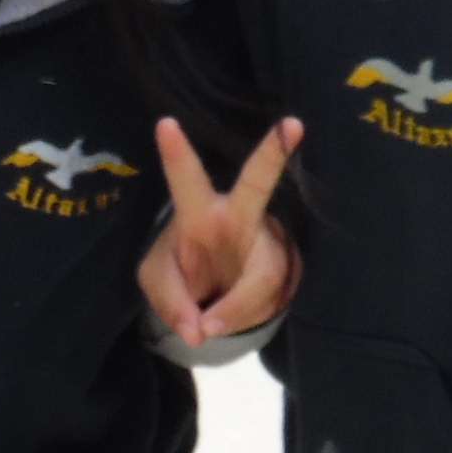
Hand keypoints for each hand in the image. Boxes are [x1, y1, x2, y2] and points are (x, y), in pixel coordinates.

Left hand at [137, 117, 300, 348]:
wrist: (216, 295)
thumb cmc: (181, 271)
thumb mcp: (158, 283)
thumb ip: (171, 302)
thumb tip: (198, 329)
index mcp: (197, 210)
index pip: (185, 179)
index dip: (176, 155)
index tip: (164, 124)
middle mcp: (237, 216)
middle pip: (257, 184)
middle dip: (273, 155)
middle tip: (292, 124)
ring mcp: (267, 241)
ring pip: (263, 275)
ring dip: (233, 308)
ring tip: (206, 326)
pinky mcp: (285, 269)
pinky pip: (266, 302)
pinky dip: (239, 319)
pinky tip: (221, 321)